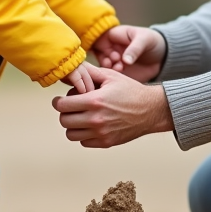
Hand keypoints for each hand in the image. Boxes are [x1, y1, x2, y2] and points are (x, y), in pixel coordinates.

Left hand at [52, 66, 172, 146]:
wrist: (151, 109)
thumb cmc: (130, 91)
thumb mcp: (111, 76)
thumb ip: (89, 73)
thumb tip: (72, 69)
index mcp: (94, 101)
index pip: (62, 106)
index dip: (59, 101)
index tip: (62, 100)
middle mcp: (96, 119)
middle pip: (64, 121)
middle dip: (65, 113)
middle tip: (72, 108)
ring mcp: (101, 133)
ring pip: (71, 134)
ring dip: (73, 125)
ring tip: (81, 117)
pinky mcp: (106, 142)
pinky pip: (84, 142)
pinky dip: (84, 134)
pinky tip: (92, 125)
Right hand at [91, 25, 166, 82]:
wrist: (163, 56)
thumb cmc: (153, 41)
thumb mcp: (145, 39)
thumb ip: (134, 49)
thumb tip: (124, 60)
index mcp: (114, 37)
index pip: (99, 41)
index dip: (102, 48)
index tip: (114, 55)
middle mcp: (111, 49)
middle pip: (99, 55)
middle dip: (105, 60)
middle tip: (115, 63)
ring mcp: (114, 62)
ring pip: (103, 67)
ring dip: (109, 69)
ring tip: (121, 68)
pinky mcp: (119, 73)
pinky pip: (111, 76)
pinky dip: (114, 77)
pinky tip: (122, 75)